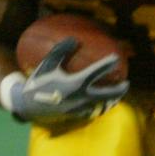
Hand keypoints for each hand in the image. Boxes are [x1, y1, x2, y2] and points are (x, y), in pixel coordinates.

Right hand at [4, 37, 126, 124]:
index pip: (95, 72)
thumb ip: (61, 51)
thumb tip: (75, 39)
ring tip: (118, 95)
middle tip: (126, 83)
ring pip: (101, 105)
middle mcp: (80, 97)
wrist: (28, 106)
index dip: (107, 64)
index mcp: (74, 83)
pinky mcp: (75, 116)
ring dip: (111, 100)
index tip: (116, 58)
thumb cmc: (38, 82)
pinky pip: (92, 111)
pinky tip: (102, 103)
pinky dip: (99, 106)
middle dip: (118, 90)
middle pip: (106, 94)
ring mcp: (79, 108)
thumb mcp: (47, 64)